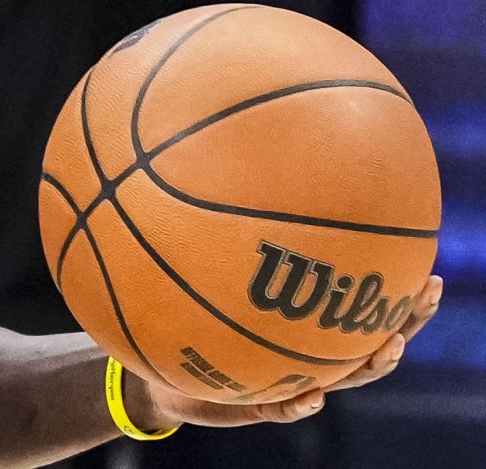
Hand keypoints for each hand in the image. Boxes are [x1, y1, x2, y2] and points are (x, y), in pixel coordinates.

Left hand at [124, 275, 444, 430]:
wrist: (166, 374)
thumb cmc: (191, 320)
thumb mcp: (203, 280)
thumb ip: (219, 247)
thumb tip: (219, 185)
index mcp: (308, 322)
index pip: (362, 304)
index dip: (398, 291)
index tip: (427, 267)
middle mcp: (312, 352)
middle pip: (374, 337)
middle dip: (406, 317)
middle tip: (426, 291)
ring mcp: (295, 380)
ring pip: (348, 377)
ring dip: (372, 364)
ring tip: (390, 346)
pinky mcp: (264, 406)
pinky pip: (286, 409)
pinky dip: (299, 406)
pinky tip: (311, 397)